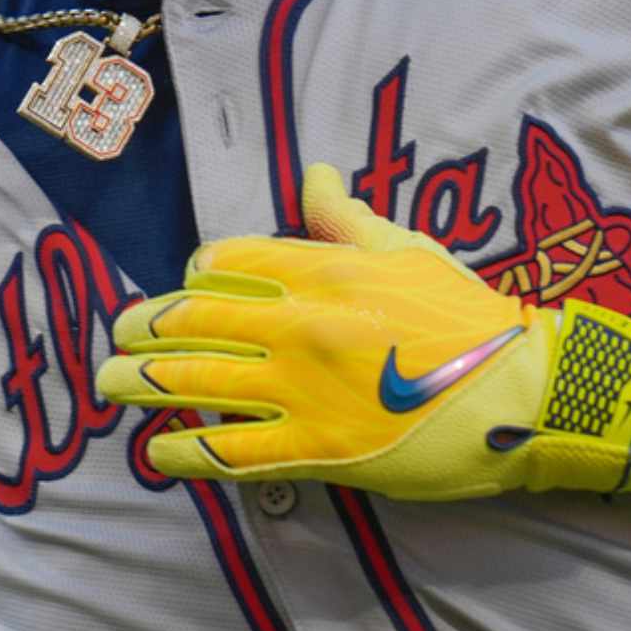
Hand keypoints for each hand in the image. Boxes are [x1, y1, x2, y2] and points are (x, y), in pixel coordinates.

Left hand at [97, 164, 630, 499]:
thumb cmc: (468, 316)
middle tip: (121, 333)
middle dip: (145, 327)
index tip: (185, 289)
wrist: (521, 393)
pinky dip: (183, 454)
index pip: (225, 264)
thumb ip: (346, 218)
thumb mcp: (407, 249)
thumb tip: (313, 175)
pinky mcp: (314, 450)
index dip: (194, 276)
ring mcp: (302, 390)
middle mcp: (300, 325)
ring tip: (110, 382)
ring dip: (140, 383)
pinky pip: (230, 453)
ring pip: (195, 384)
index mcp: (322, 270)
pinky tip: (158, 453)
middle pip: (193, 321)